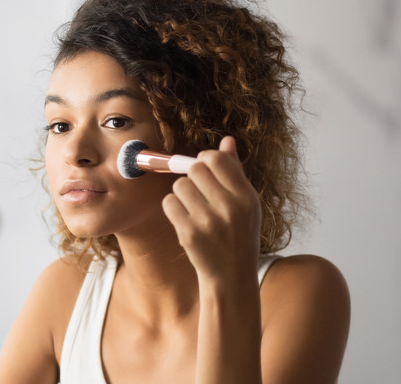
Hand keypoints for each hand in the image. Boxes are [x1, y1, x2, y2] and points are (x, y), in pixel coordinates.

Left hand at [161, 136, 260, 284]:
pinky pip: (169, 203)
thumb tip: (226, 141)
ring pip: (180, 185)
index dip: (205, 159)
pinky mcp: (189, 233)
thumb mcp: (246, 204)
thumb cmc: (238, 234)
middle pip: (195, 169)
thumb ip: (235, 172)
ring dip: (182, 194)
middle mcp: (229, 207)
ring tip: (194, 209)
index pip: (217, 159)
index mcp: (246, 197)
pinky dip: (173, 208)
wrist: (231, 275)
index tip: (204, 170)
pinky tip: (185, 219)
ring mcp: (208, 221)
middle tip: (199, 192)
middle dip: (192, 176)